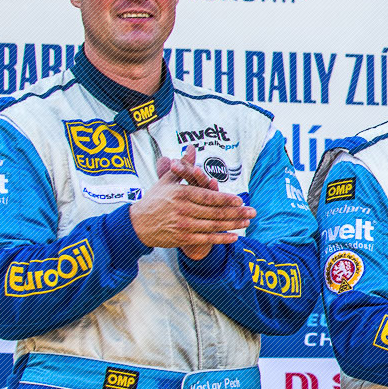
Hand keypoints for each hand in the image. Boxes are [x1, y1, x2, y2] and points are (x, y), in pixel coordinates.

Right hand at [130, 147, 252, 257]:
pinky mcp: (182, 238)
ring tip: (247, 221)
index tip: (240, 200)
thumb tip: (191, 149)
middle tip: (252, 211)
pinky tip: (235, 236)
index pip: (208, 197)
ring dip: (233, 224)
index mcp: (181, 194)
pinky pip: (206, 239)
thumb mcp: (166, 181)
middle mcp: (183, 210)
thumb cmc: (153, 200)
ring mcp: (183, 225)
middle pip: (215, 212)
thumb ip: (183, 167)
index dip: (226, 199)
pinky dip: (221, 238)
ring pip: (213, 225)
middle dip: (236, 212)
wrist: (135, 225)